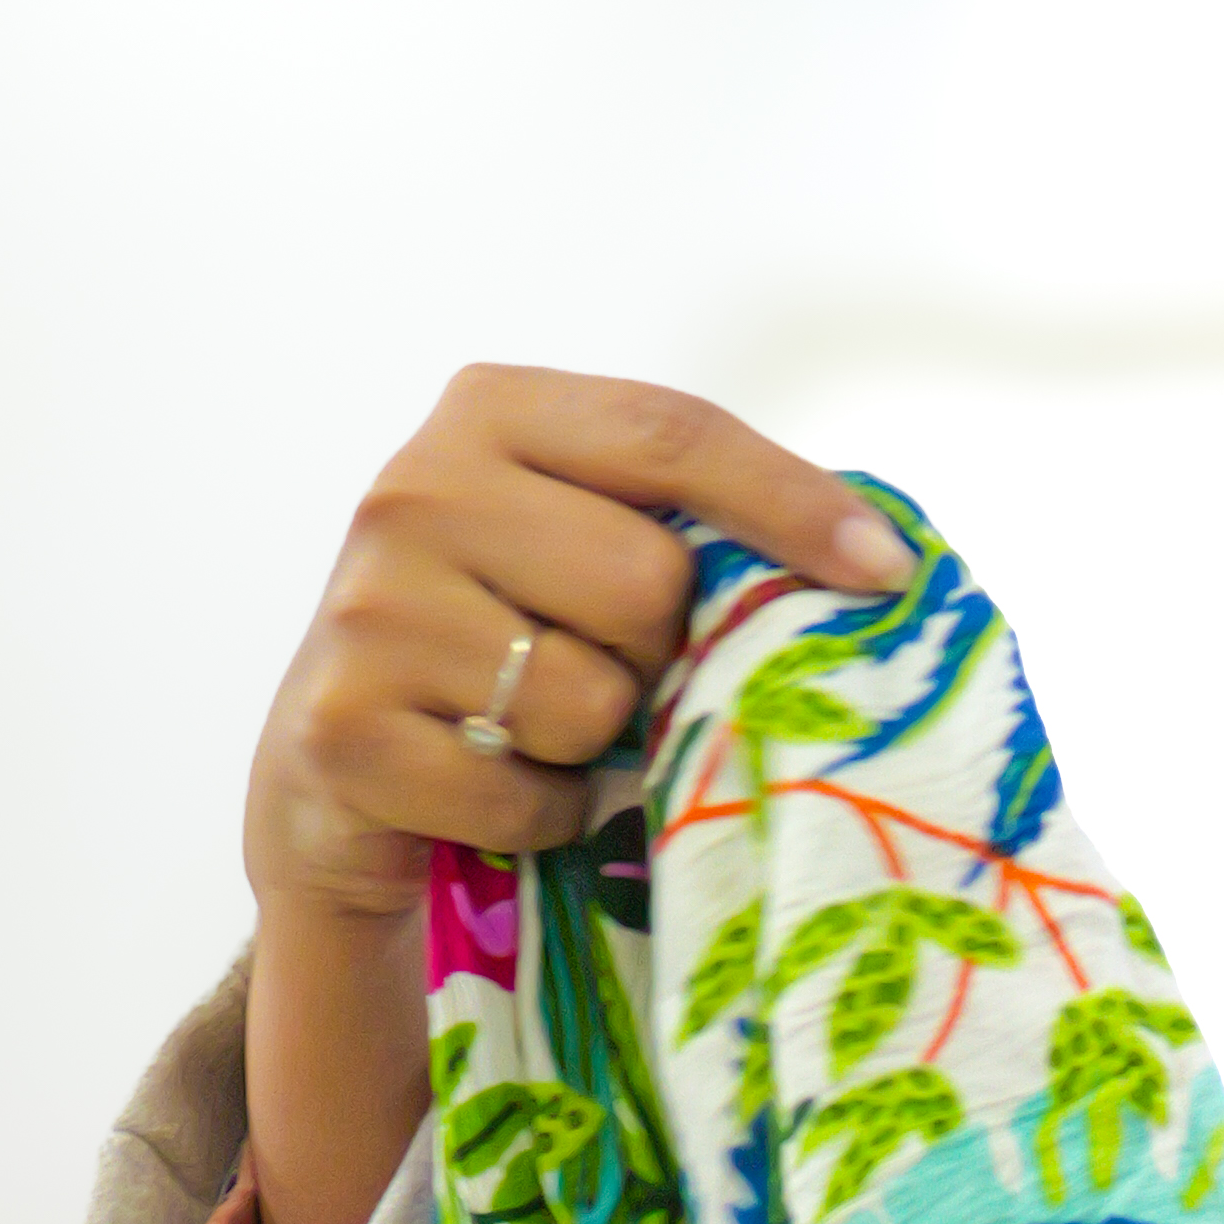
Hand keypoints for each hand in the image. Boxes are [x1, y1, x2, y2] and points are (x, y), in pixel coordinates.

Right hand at [236, 368, 907, 1223]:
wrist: (336, 781)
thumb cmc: (498, 652)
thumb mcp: (576, 548)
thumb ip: (680, 522)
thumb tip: (873, 561)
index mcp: (489, 411)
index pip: (672, 433)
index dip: (791, 504)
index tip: (888, 574)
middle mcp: (412, 488)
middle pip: (646, 578)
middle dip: (659, 651)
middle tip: (615, 676)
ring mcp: (368, 608)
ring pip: (587, 693)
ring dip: (596, 742)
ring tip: (538, 732)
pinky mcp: (346, 728)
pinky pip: (527, 788)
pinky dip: (541, 812)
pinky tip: (494, 786)